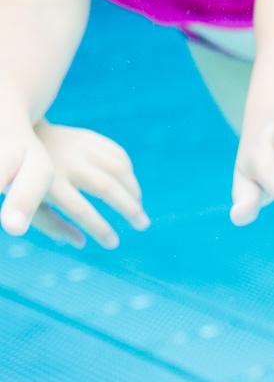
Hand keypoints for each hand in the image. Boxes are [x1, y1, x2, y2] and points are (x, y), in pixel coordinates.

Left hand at [3, 122, 146, 248]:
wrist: (23, 138)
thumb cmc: (27, 182)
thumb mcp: (31, 206)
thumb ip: (53, 226)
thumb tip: (81, 243)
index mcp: (49, 184)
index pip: (80, 210)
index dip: (99, 228)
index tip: (113, 243)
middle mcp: (68, 162)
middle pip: (106, 187)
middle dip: (129, 208)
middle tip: (142, 225)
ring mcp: (81, 147)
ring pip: (119, 169)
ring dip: (134, 191)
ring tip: (138, 207)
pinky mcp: (91, 138)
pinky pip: (119, 155)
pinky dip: (129, 174)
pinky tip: (130, 188)